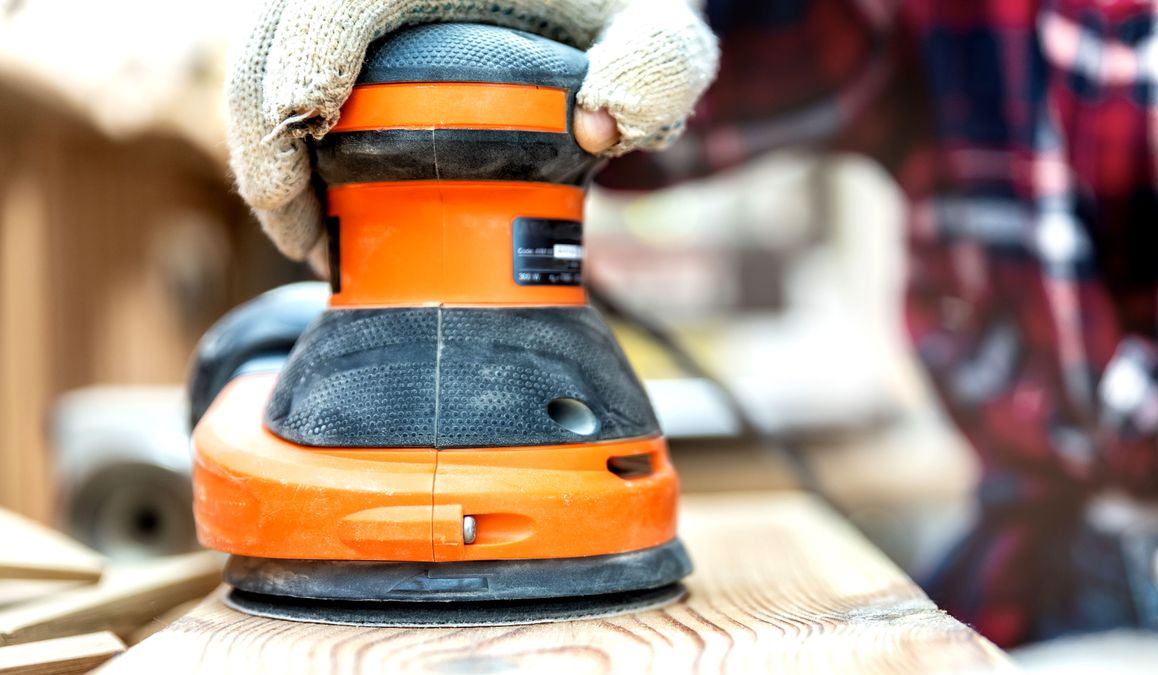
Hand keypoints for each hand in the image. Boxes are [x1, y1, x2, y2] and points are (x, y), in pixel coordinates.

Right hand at [226, 0, 718, 263]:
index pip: (337, 1)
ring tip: (310, 241)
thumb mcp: (659, 35)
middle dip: (264, 138)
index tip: (308, 157)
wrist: (590, 0)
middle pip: (272, 34)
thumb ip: (656, 68)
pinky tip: (316, 206)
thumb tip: (597, 124)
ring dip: (265, 150)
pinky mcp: (344, 34)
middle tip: (304, 238)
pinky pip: (282, 75)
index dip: (301, 68)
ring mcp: (354, 7)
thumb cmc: (620, 14)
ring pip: (263, 59)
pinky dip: (283, 142)